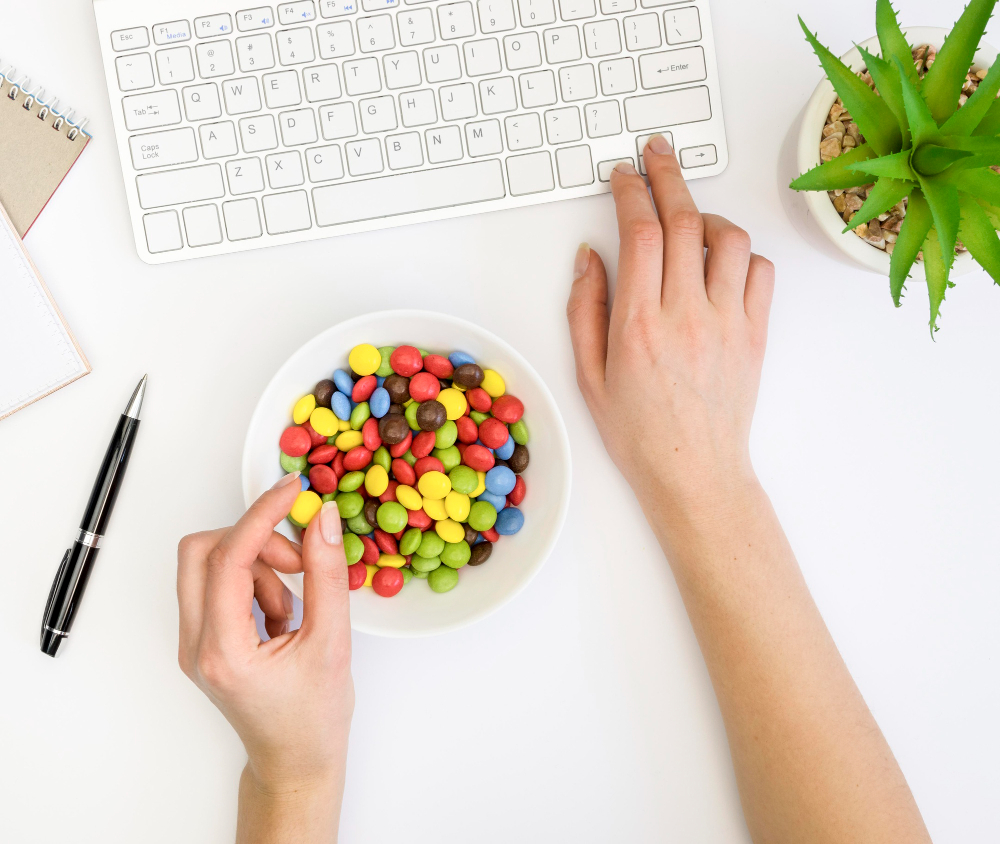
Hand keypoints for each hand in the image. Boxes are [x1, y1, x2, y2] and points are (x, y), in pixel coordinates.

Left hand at [177, 474, 352, 840]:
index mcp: (222, 651)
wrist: (295, 761)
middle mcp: (195, 646)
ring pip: (208, 565)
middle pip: (200, 552)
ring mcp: (193, 644)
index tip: (291, 491)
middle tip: (296, 558)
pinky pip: (218, 584)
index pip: (228, 558)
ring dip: (256, 565)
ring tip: (294, 604)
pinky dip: (253, 582)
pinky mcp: (203, 640)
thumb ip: (327, 575)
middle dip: (252, 539)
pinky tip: (282, 614)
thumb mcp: (332, 642)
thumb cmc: (313, 718)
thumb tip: (321, 519)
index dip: (261, 515)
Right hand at [567, 136, 773, 519]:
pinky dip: (741, 253)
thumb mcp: (589, 376)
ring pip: (729, 238)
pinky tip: (720, 261)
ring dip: (707, 215)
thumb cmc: (639, 433)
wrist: (694, 473)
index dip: (631, 192)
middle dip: (668, 176)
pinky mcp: (756, 334)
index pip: (640, 233)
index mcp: (639, 324)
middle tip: (657, 154)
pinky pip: (760, 271)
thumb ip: (585, 311)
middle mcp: (686, 315)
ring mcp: (728, 322)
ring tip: (689, 218)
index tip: (623, 176)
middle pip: (685, 221)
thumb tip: (590, 257)